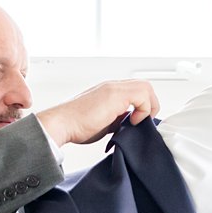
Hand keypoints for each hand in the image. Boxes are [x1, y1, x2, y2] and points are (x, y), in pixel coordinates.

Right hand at [36, 80, 158, 145]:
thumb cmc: (76, 126)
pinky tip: (131, 121)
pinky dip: (143, 109)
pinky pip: (142, 94)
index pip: (135, 91)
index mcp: (108, 92)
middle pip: (144, 86)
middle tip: (141, 121)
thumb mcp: (103, 123)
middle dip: (149, 105)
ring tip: (137, 121)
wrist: (62, 124)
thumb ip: (116, 120)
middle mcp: (112, 86)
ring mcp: (113, 88)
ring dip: (148, 106)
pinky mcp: (115, 94)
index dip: (143, 106)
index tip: (137, 122)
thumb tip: (128, 125)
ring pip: (146, 87)